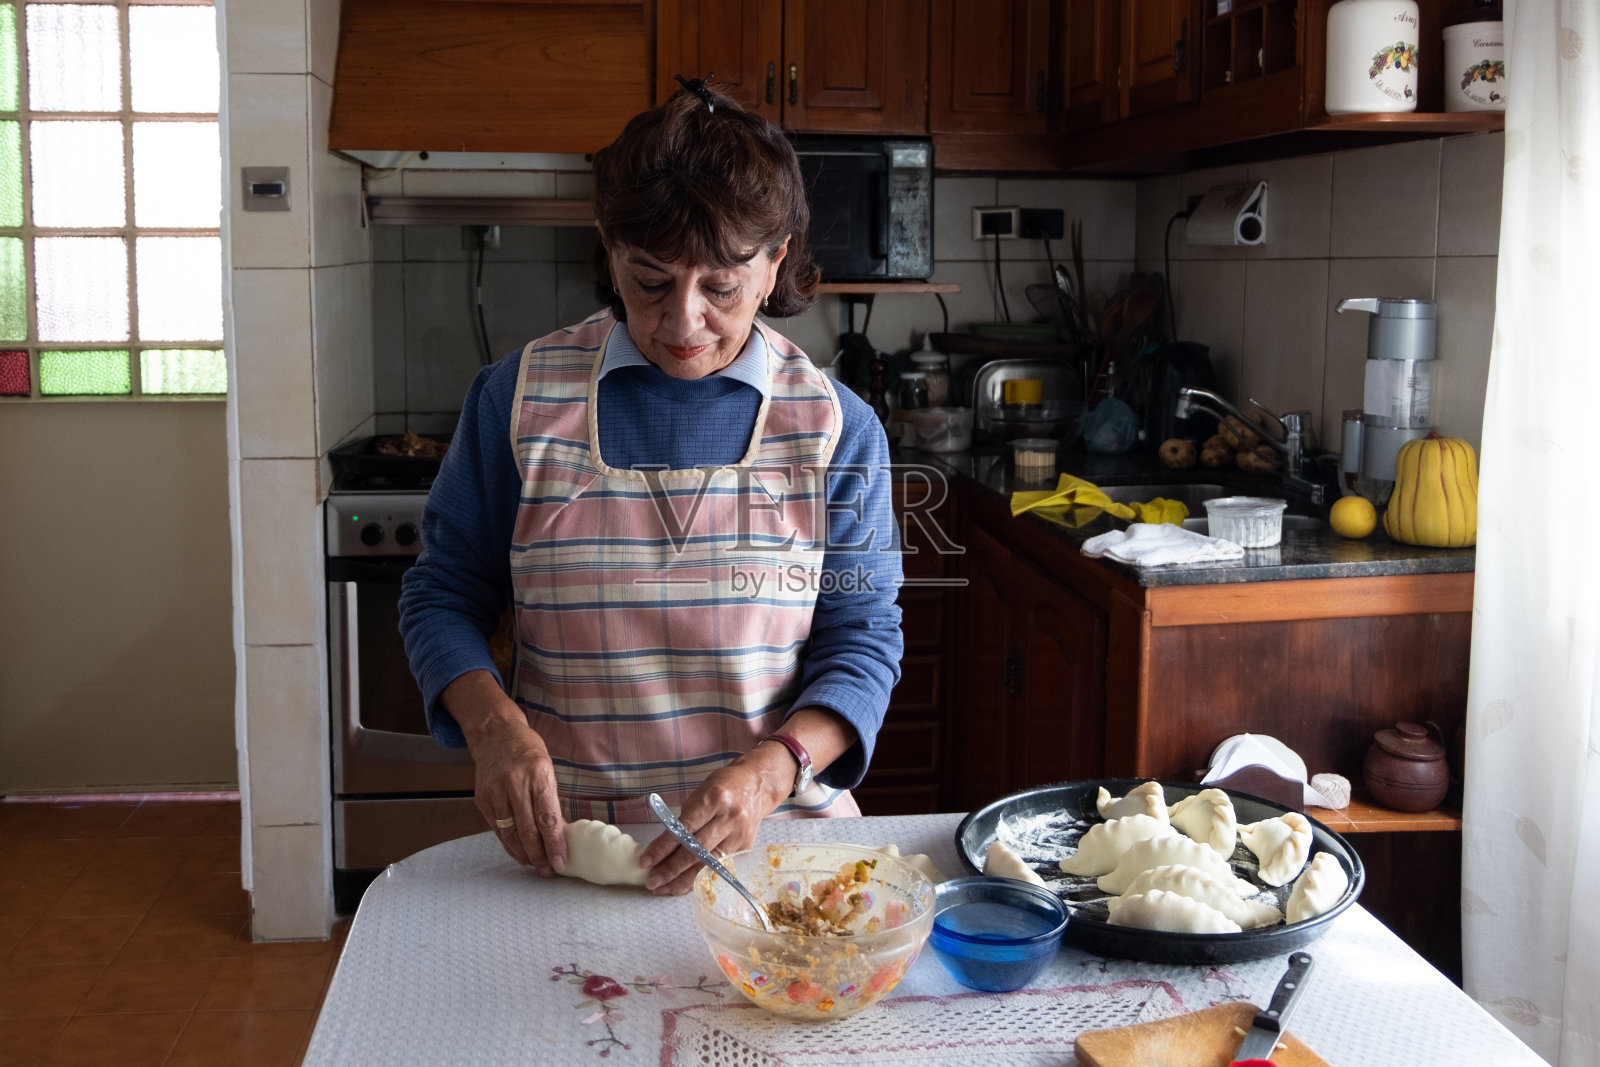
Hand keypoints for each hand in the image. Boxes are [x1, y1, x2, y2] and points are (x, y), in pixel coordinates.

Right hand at [443, 672, 567, 875]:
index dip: (554, 843)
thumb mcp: (547, 769)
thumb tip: (560, 834)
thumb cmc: (527, 751)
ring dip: (523, 854)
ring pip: (510, 833)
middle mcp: (515, 784)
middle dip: (539, 855)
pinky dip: (509, 843)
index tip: (561, 861)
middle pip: (528, 830)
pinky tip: (518, 851)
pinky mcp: (483, 799)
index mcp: (538, 774)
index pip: (547, 818)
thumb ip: (551, 801)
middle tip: (548, 870)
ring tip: (535, 864)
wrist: (496, 735)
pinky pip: (497, 828)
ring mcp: (495, 792)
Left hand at [639, 746, 790, 895]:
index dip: (662, 848)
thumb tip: (661, 850)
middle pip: (695, 851)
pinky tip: (684, 885)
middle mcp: (728, 818)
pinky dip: (699, 877)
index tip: (645, 861)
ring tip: (663, 889)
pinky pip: (718, 867)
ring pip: (707, 864)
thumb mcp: (699, 793)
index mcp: (713, 799)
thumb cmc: (722, 786)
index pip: (683, 830)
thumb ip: (684, 820)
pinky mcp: (745, 847)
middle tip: (651, 881)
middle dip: (670, 869)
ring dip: (683, 880)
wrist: (756, 785)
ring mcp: (739, 835)